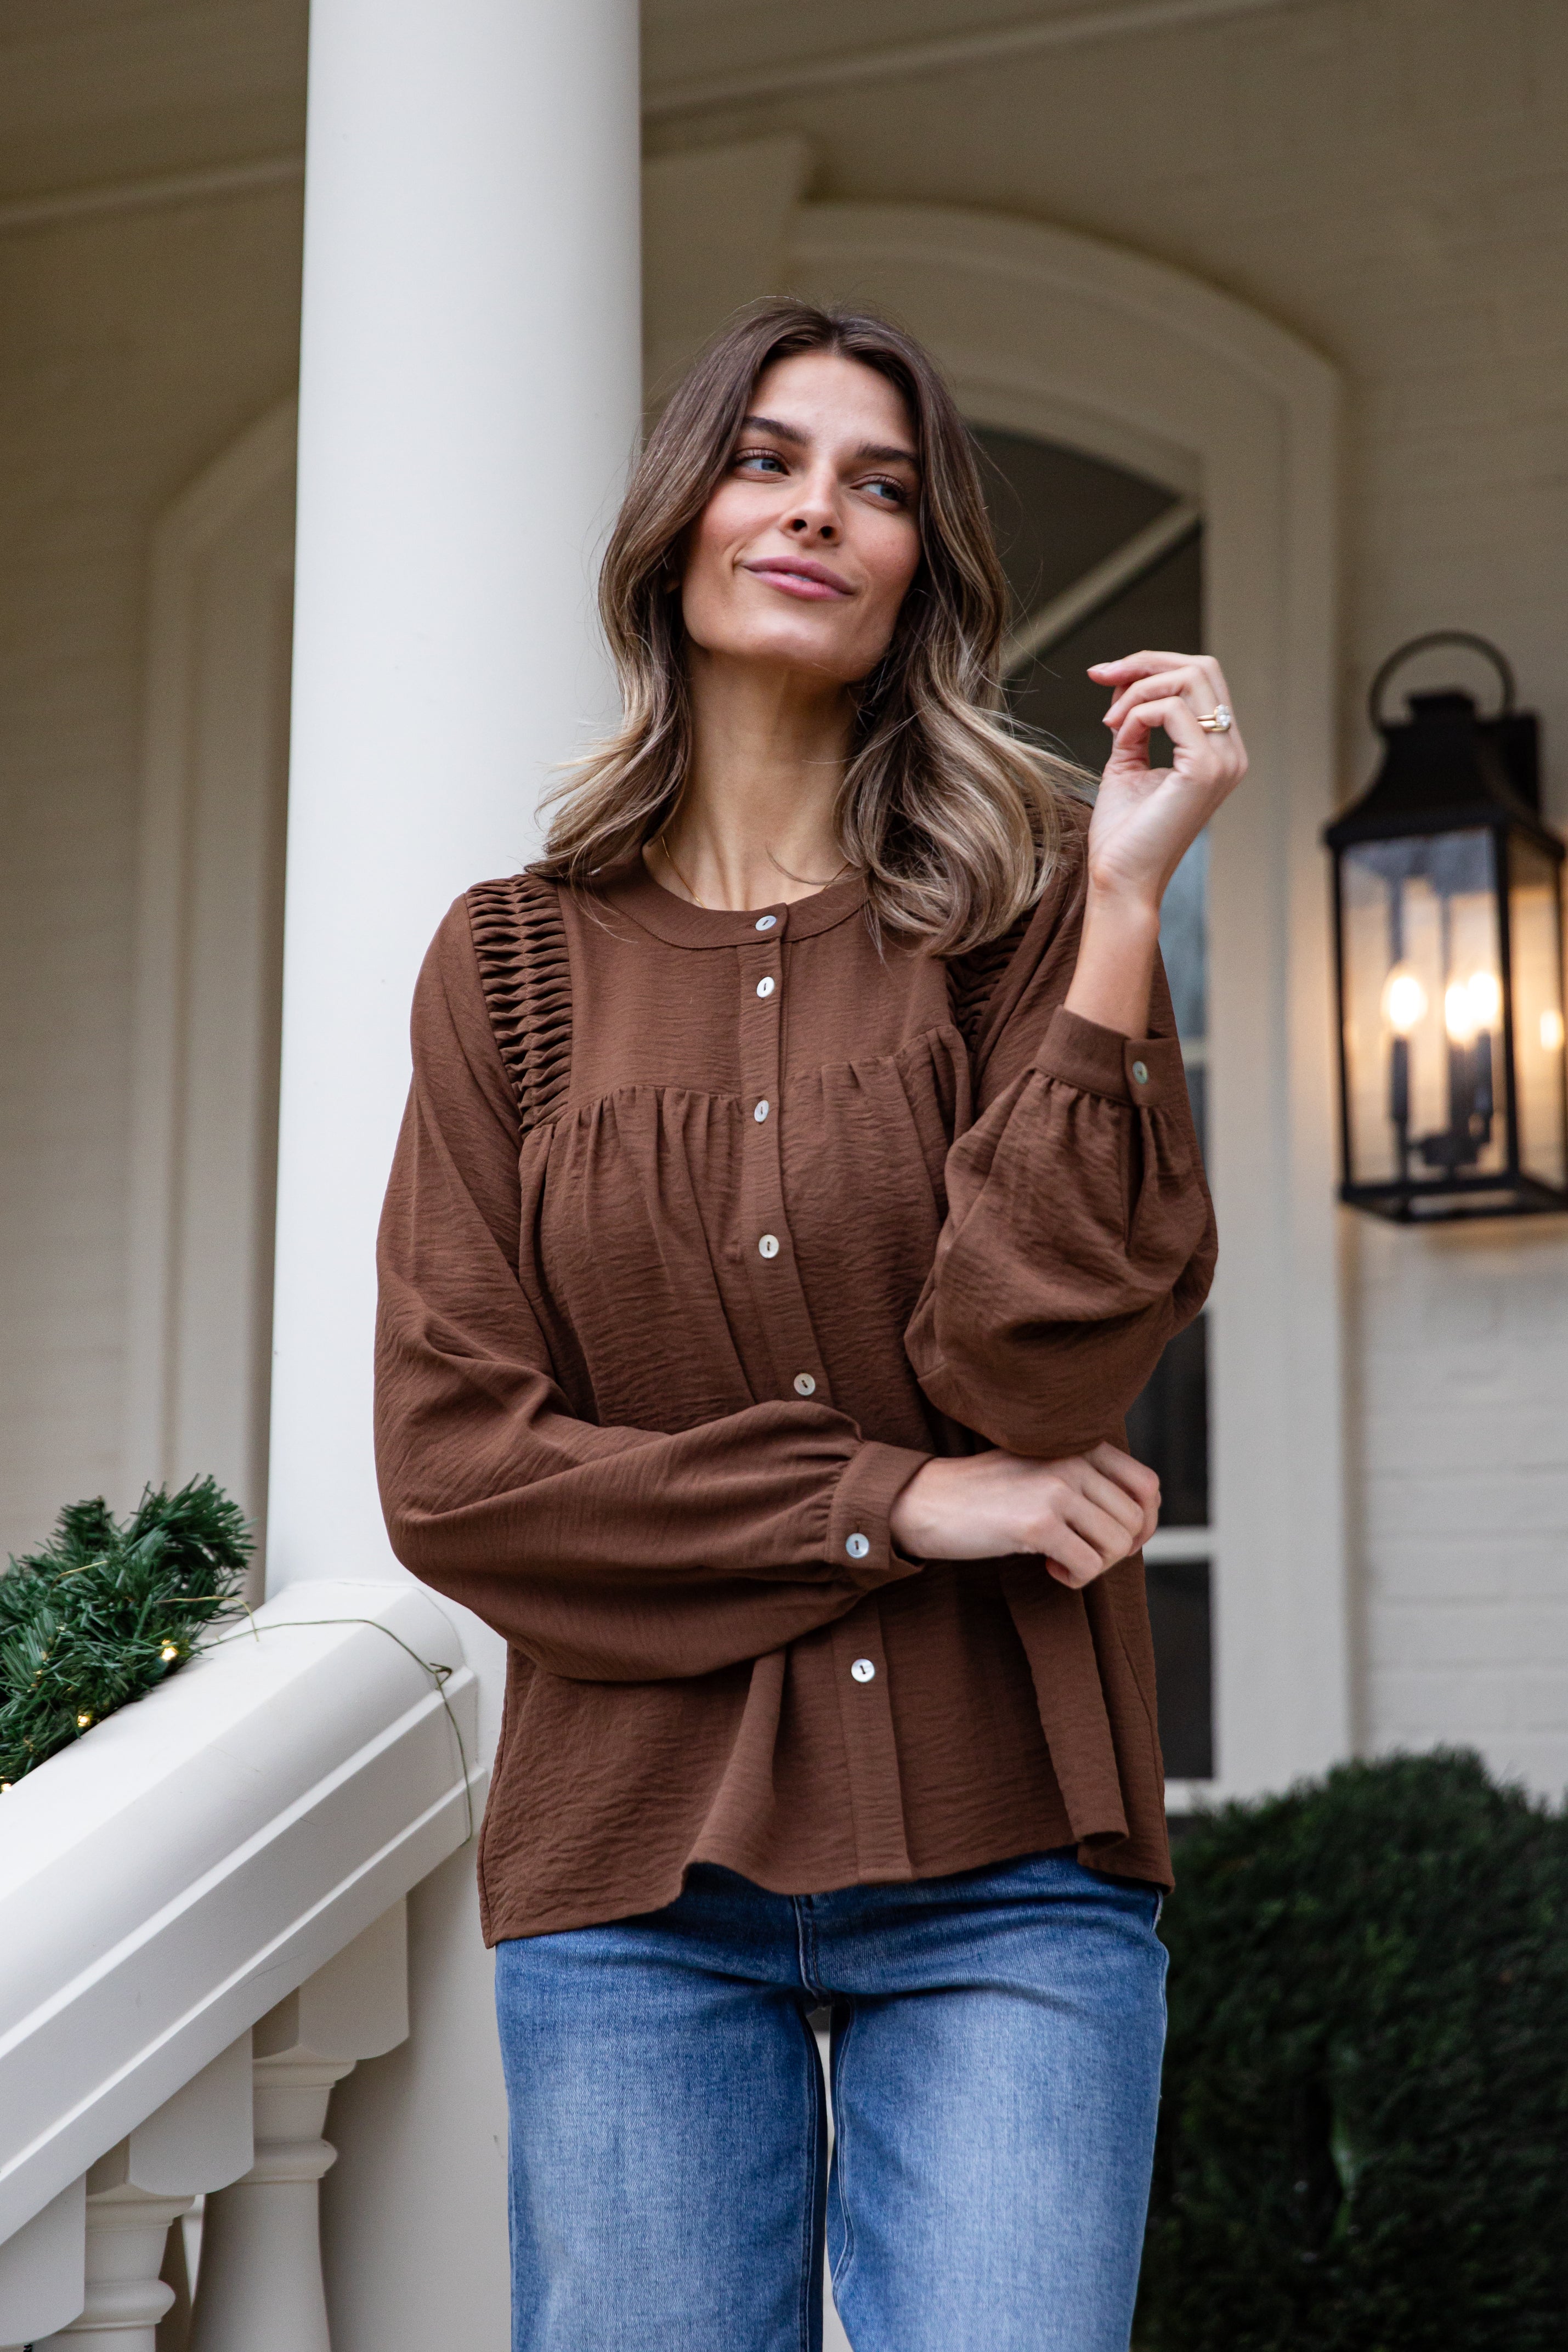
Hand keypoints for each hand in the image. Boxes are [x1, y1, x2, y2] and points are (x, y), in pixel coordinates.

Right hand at [890, 1443, 1159, 1587]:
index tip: (1118, 1540)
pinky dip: (1074, 1578)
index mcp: (1078, 1444)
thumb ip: (1088, 1479)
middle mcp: (1072, 1460)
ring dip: (1094, 1566)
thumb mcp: (1043, 1469)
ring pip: (1116, 1545)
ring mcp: (1055, 1489)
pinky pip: (1087, 1566)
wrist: (927, 1501)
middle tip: (1080, 1555)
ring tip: (1060, 1559)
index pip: (1148, 1485)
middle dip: (1114, 1551)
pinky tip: (1048, 1567)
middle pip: (1135, 1521)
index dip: (1145, 1522)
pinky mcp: (1037, 1523)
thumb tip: (1142, 1521)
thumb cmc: (987, 1493)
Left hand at [1083, 649, 1247, 909]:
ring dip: (1136, 692)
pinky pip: (1172, 710)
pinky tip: (1119, 741)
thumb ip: (1135, 721)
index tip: (1103, 673)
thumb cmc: (1123, 834)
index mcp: (1219, 750)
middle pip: (1202, 668)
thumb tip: (1124, 679)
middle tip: (1101, 677)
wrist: (1120, 880)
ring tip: (1110, 725)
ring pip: (1190, 680)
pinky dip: (1137, 715)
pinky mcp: (1204, 769)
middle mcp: (1231, 753)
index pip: (1201, 678)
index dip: (1151, 663)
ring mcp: (1224, 761)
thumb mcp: (1128, 761)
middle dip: (1145, 663)